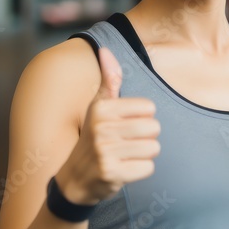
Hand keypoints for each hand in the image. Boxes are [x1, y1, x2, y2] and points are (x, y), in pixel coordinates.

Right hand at [56, 47, 160, 204]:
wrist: (74, 178)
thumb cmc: (94, 137)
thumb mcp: (98, 107)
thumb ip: (108, 79)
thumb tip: (104, 49)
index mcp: (101, 108)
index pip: (150, 108)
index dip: (142, 118)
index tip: (123, 125)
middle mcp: (101, 128)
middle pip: (154, 128)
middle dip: (146, 138)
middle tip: (125, 143)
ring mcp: (105, 151)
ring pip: (154, 148)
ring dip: (143, 155)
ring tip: (124, 156)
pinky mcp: (112, 173)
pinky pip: (148, 168)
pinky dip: (140, 171)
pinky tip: (123, 170)